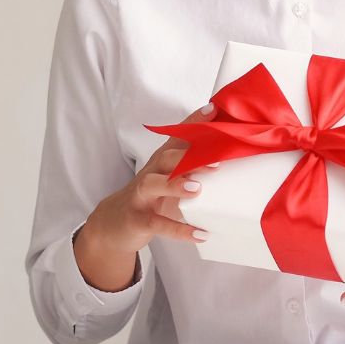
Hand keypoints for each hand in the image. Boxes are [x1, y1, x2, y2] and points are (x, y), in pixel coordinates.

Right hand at [81, 103, 219, 255]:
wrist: (113, 224)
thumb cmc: (150, 198)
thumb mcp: (170, 180)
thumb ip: (192, 169)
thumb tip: (231, 160)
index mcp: (162, 162)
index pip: (178, 137)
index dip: (194, 123)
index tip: (213, 109)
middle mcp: (151, 173)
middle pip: (166, 157)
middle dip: (190, 157)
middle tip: (217, 161)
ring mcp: (141, 196)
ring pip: (154, 184)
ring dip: (175, 185)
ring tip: (197, 190)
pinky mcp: (137, 219)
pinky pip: (158, 224)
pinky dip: (179, 229)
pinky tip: (200, 234)